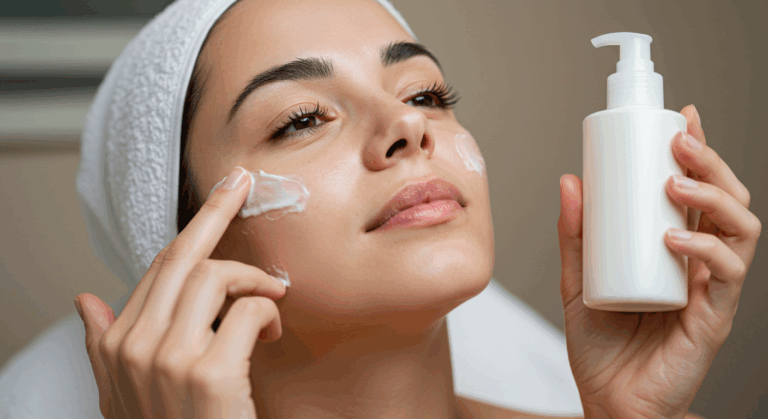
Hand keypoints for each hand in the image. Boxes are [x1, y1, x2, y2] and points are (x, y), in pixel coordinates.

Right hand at [74, 166, 286, 417]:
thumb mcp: (123, 392)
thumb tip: (84, 298)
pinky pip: (248, 311)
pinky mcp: (207, 373)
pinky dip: (269, 312)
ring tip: (272, 299)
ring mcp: (167, 358)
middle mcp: (133, 346)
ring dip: (253, 280)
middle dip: (216, 212)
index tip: (220, 191)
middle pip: (181, 258)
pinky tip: (274, 332)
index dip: (193, 226)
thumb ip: (102, 343)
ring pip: (213, 276)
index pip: (157, 267)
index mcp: (116, 344)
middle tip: (243, 184)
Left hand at [557, 105, 761, 418]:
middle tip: (678, 138)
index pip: (694, 190)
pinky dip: (704, 249)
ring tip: (675, 181)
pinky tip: (674, 237)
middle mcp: (697, 262)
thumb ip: (575, 236)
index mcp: (672, 247)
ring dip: (713, 195)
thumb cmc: (600, 345)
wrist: (610, 402)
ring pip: (739, 228)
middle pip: (725, 198)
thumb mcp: (578, 281)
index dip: (697, 150)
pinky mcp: (712, 316)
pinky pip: (725, 275)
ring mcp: (709, 287)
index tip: (681, 116)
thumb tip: (569, 180)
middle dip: (709, 160)